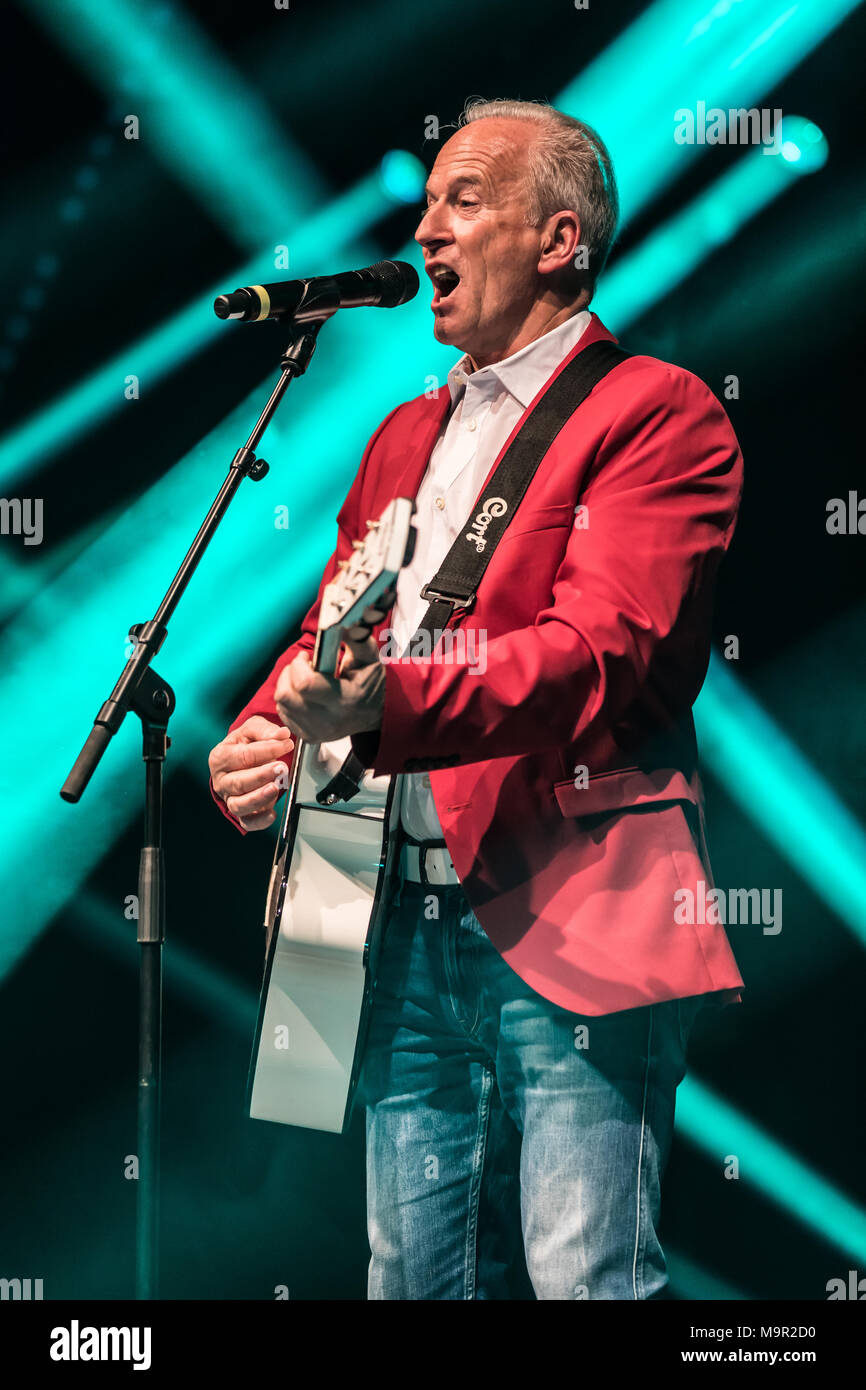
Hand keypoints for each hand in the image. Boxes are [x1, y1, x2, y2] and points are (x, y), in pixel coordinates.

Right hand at [208, 716, 294, 830]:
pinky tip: (272, 814)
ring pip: (240, 804)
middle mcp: (221, 780)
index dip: (266, 750)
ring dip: (259, 798)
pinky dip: (260, 821)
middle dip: (261, 775)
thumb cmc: (245, 744)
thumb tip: (282, 734)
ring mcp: (230, 798)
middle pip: (238, 782)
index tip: (286, 744)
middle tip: (280, 768)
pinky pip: (247, 822)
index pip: (242, 755)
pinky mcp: (242, 812)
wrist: (242, 760)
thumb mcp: (252, 730)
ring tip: (275, 788)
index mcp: (220, 758)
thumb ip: (265, 731)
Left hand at [273, 629, 384, 743]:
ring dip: (288, 685)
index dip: (299, 665)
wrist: (376, 713)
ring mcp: (316, 731)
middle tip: (304, 667)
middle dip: (290, 674)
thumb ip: (356, 638)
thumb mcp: (369, 657)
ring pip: (281, 703)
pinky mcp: (308, 736)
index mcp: (345, 700)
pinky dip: (289, 698)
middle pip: (286, 695)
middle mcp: (329, 721)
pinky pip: (283, 713)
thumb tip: (343, 622)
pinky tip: (304, 694)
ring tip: (304, 679)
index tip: (307, 657)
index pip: (304, 684)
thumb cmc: (370, 683)